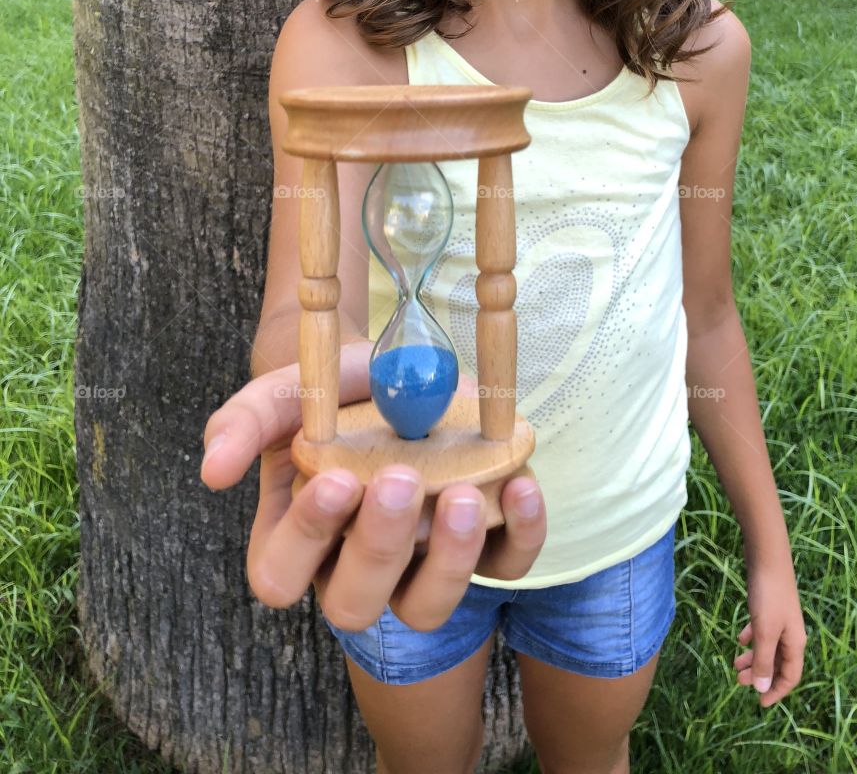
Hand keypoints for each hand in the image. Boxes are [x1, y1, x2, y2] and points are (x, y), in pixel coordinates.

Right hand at [200, 358, 546, 632]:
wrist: (391, 370)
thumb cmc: (330, 392)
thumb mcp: (286, 392)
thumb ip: (246, 422)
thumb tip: (213, 471)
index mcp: (297, 538)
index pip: (280, 574)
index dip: (305, 538)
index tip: (337, 477)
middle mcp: (354, 565)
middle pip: (354, 603)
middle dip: (379, 547)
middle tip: (401, 480)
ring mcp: (419, 563)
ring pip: (426, 608)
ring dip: (449, 561)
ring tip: (465, 495)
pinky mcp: (481, 545)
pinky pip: (505, 567)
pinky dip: (522, 534)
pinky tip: (521, 484)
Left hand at [734, 550, 807, 707]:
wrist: (767, 556)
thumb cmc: (768, 595)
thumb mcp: (764, 631)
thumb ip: (763, 659)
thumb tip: (761, 688)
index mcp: (795, 643)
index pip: (790, 676)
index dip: (776, 691)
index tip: (760, 703)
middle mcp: (790, 633)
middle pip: (777, 663)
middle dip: (760, 674)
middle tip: (738, 680)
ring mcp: (780, 619)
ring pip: (768, 647)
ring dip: (753, 657)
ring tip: (735, 663)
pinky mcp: (769, 606)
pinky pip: (761, 630)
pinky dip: (751, 638)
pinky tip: (740, 638)